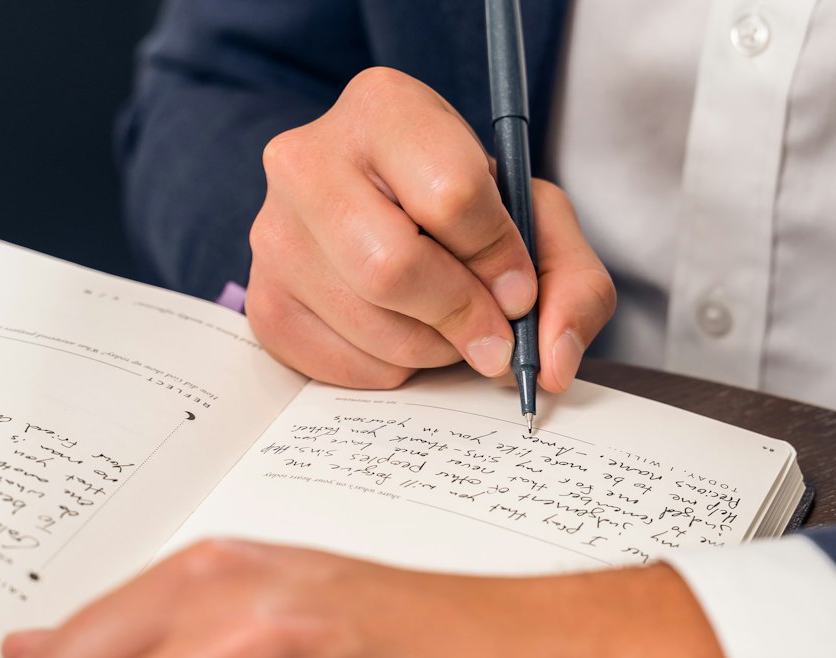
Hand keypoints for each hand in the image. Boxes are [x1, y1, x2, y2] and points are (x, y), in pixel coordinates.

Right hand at [247, 68, 614, 390]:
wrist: (389, 215)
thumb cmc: (466, 215)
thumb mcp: (536, 223)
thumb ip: (572, 284)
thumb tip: (551, 365)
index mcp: (384, 109)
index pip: (450, 195)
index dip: (499, 261)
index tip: (518, 291)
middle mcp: (308, 161)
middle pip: (393, 268)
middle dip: (461, 317)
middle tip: (491, 337)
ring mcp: (273, 235)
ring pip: (369, 325)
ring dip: (432, 348)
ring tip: (446, 326)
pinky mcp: (263, 302)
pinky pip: (340, 364)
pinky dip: (391, 368)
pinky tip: (402, 334)